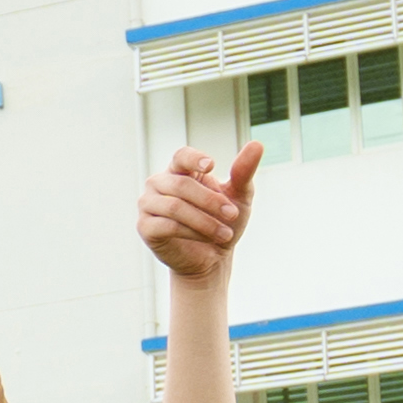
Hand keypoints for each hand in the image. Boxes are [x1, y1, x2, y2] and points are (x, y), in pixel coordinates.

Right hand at [133, 139, 260, 275]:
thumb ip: (244, 172)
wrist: (211, 258)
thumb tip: (257, 144)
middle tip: (232, 214)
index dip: (194, 159)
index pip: (181, 156)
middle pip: (182, 185)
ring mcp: (148, 205)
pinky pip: (168, 226)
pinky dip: (192, 232)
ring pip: (175, 207)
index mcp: (179, 171)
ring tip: (225, 233)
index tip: (211, 166)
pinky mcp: (145, 227)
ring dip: (205, 221)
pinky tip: (207, 239)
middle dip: (211, 201)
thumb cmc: (222, 222)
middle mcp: (159, 184)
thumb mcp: (239, 196)